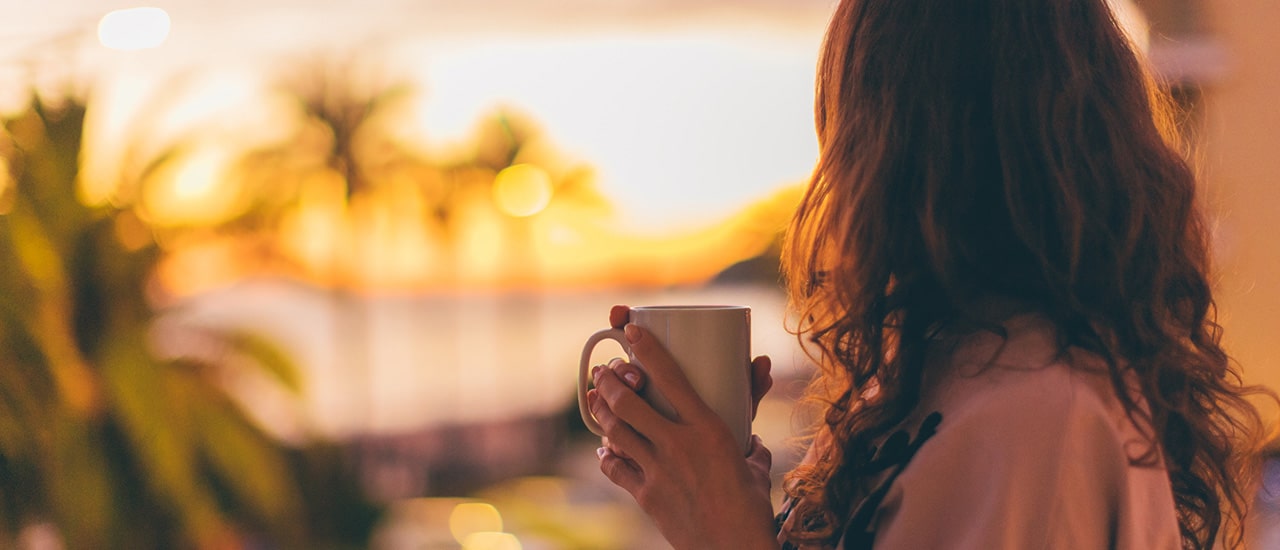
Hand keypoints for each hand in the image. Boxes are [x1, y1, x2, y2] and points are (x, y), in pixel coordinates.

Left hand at [586, 305, 778, 549]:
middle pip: (630, 402)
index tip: (631, 329)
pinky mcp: (646, 495)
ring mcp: (658, 469)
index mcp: (709, 428)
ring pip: (616, 431)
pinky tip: (603, 449)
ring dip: (601, 411)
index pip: (671, 376)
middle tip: (603, 370)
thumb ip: (750, 447)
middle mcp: (678, 443)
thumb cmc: (752, 509)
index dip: (647, 348)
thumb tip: (752, 441)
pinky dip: (607, 455)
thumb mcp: (757, 467)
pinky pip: (616, 468)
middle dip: (609, 381)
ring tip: (594, 397)